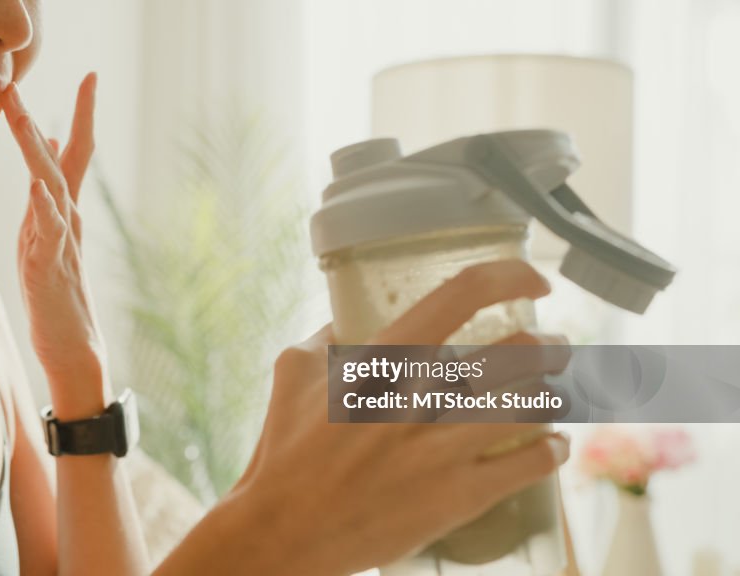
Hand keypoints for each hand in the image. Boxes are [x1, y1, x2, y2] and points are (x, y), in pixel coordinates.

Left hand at [2, 74, 107, 416]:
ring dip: (38, 154)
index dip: (80, 116)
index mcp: (62, 213)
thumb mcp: (45, 240)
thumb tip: (44, 162)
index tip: (91, 77)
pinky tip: (39, 189)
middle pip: (62, 163)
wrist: (74, 347)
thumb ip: (45, 201)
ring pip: (52, 191)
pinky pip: (48, 237)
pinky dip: (44, 211)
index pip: (70, 156)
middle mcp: (66, 222)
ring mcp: (61, 245)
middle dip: (61, 120)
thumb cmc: (56, 295)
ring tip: (25, 121)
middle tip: (62, 81)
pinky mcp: (51, 272)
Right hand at [236, 259, 571, 575]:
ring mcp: (443, 449)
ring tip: (559, 391)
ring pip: (535, 406)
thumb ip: (326, 339)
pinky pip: (530, 464)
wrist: (285, 530)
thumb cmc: (284, 452)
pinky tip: (554, 445)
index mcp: (384, 358)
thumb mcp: (293, 373)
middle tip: (555, 347)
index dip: (510, 276)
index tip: (531, 283)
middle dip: (551, 345)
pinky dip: (552, 449)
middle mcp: (422, 397)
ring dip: (558, 392)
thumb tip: (347, 323)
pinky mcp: (457, 497)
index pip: (463, 294)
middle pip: (520, 352)